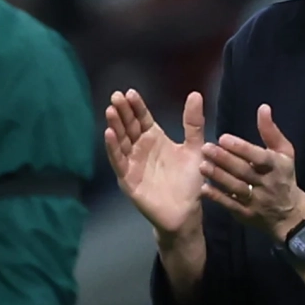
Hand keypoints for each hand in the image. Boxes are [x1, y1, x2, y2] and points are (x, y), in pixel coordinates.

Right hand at [104, 89, 206, 235]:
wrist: (187, 212)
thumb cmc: (190, 181)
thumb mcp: (195, 148)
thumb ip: (193, 123)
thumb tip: (195, 94)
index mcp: (155, 139)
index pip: (142, 118)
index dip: (136, 106)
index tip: (130, 92)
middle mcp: (141, 148)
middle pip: (129, 126)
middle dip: (122, 112)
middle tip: (116, 96)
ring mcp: (132, 163)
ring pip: (121, 141)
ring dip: (115, 126)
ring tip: (110, 110)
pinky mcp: (128, 179)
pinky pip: (119, 161)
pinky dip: (113, 148)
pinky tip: (109, 134)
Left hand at [199, 104, 304, 239]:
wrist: (290, 214)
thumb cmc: (283, 176)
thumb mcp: (284, 152)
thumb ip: (271, 131)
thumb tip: (263, 108)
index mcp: (276, 166)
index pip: (258, 156)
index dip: (242, 148)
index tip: (223, 138)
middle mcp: (266, 183)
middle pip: (244, 171)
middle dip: (224, 160)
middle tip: (205, 148)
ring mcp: (256, 200)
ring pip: (236, 188)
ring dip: (218, 177)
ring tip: (201, 165)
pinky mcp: (246, 214)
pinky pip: (231, 205)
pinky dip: (217, 197)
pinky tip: (203, 188)